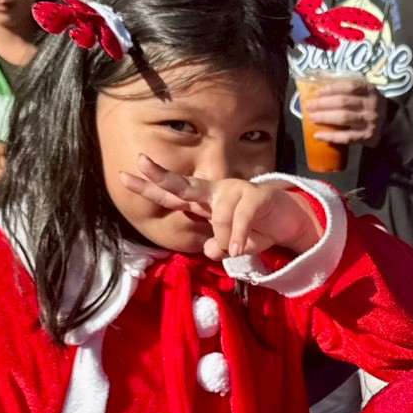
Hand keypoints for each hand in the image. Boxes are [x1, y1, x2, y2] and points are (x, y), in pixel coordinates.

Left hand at [119, 155, 322, 259]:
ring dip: (225, 237)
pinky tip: (237, 250)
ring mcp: (236, 191)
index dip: (149, 187)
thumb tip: (211, 250)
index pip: (173, 195)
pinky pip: (240, 217)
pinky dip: (238, 237)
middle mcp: (216, 193)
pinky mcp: (256, 196)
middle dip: (162, 176)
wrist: (289, 223)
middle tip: (142, 162)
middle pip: (185, 185)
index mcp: (204, 203)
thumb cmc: (254, 230)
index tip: (124, 176)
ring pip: (219, 215)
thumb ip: (216, 247)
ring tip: (234, 250)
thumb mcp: (230, 245)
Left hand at [305, 81, 388, 147]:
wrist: (390, 121)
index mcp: (370, 90)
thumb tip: (318, 75)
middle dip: (323, 104)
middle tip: (309, 106)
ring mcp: (369, 121)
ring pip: (344, 118)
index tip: (317, 92)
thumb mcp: (363, 90)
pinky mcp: (367, 136)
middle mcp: (371, 105)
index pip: (349, 86)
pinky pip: (346, 137)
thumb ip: (345, 84)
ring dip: (325, 117)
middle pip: (343, 102)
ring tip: (311, 118)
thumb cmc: (369, 103)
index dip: (332, 88)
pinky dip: (331, 137)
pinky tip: (318, 135)